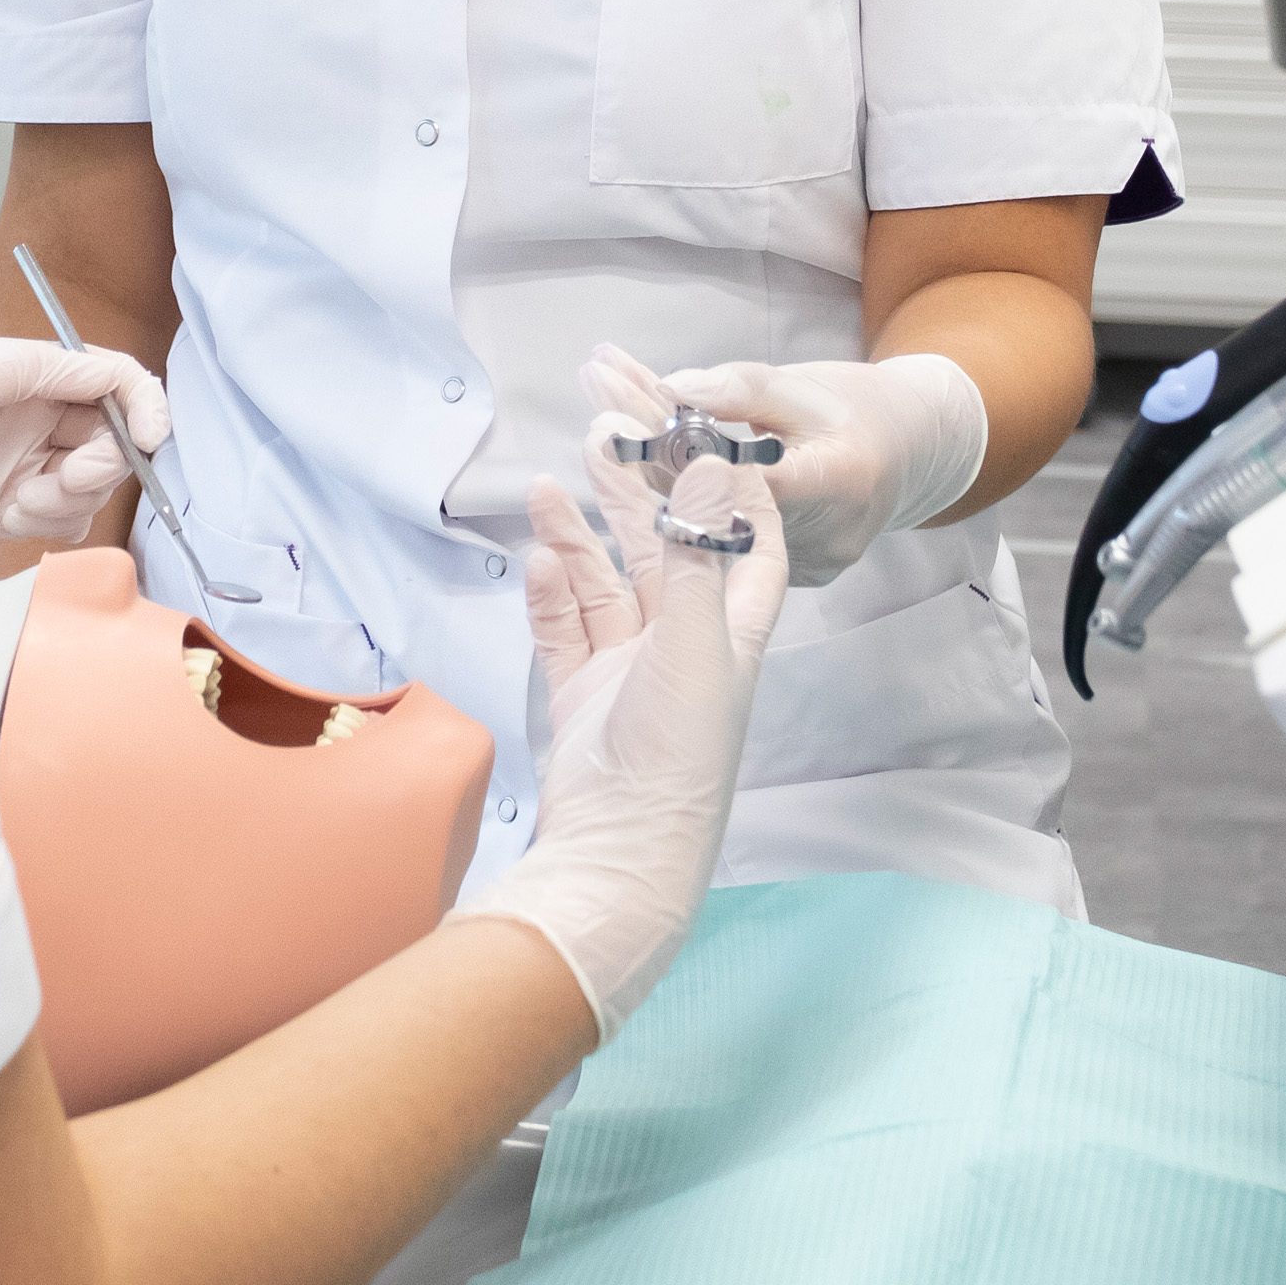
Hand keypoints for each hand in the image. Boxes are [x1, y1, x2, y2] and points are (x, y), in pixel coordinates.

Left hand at [0, 339, 166, 555]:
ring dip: (68, 500)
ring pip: (92, 487)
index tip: (150, 436)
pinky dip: (47, 525)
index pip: (111, 381)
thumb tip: (109, 371)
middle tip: (65, 477)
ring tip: (18, 502)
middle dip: (100, 463)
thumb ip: (42, 367)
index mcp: (29, 377)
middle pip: (112, 439)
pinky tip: (5, 519)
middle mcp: (34, 420)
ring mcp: (24, 468)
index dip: (142, 405)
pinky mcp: (8, 512)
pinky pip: (62, 522)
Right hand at [461, 456, 791, 1033]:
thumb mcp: (695, 641)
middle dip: (635, 494)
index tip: (713, 433)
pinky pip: (565, 629)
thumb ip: (696, 552)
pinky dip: (551, 592)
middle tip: (604, 432)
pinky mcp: (582, 695)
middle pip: (662, 553)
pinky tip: (538, 554)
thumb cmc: (678, 754)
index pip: (747, 546)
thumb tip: (712, 464)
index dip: (734, 492)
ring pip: (604, 584)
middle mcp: (684, 646)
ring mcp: (629, 671)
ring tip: (549, 481)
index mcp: (733, 634)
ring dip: (579, 535)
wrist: (619, 852)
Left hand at [595, 345, 986, 589]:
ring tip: (601, 429)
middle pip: (709, 505)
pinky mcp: (786, 582)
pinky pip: (720, 540)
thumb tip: (670, 388)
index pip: (735, 474)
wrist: (912, 454)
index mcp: (834, 483)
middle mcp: (817, 541)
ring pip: (706, 525)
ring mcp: (802, 570)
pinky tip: (635, 467)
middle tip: (595, 415)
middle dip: (644, 456)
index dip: (669, 453)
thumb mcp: (804, 386)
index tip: (612, 419)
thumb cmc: (860, 409)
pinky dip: (678, 502)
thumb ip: (738, 389)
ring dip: (648, 479)